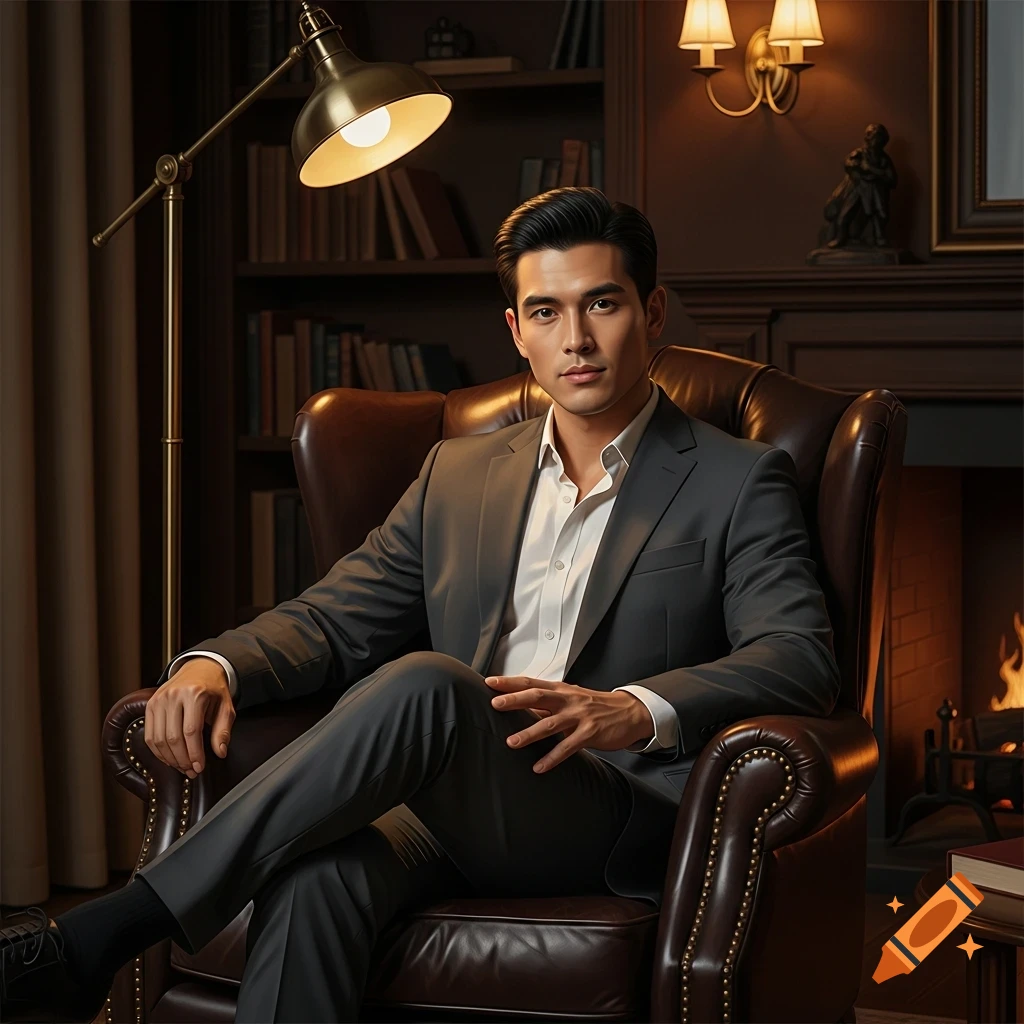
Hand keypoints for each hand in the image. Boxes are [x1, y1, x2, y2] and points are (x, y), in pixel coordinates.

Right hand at [145, 657, 235, 778]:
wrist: (199, 669)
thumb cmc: (214, 690)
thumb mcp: (226, 707)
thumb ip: (223, 730)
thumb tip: (220, 752)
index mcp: (195, 694)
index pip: (191, 731)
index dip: (194, 753)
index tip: (199, 767)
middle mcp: (174, 695)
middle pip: (173, 737)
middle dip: (182, 759)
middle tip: (192, 771)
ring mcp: (159, 700)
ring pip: (159, 739)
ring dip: (170, 759)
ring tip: (182, 767)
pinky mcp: (150, 705)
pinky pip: (150, 735)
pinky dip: (158, 751)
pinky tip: (170, 759)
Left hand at [484, 675, 651, 773]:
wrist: (629, 712)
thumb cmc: (596, 705)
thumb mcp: (571, 698)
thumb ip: (548, 702)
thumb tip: (520, 706)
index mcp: (561, 689)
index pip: (531, 682)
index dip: (510, 682)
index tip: (490, 682)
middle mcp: (568, 700)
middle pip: (538, 697)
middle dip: (515, 700)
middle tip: (495, 704)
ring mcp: (579, 716)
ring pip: (550, 723)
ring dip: (529, 733)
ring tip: (511, 742)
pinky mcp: (590, 733)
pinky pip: (568, 747)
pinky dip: (552, 757)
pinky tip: (539, 767)